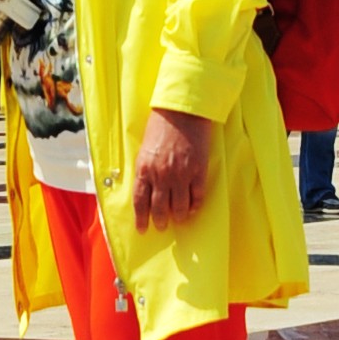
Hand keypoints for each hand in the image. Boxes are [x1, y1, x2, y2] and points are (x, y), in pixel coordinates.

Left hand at [132, 106, 210, 231]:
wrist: (183, 110)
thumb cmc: (161, 124)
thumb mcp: (145, 147)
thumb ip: (145, 168)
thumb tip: (146, 188)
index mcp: (144, 168)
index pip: (140, 201)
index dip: (141, 219)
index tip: (142, 229)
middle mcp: (161, 175)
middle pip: (160, 208)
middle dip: (160, 221)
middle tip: (161, 226)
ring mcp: (181, 175)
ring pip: (180, 207)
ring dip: (179, 217)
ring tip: (179, 219)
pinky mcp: (198, 171)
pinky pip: (197, 197)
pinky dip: (195, 206)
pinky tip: (193, 208)